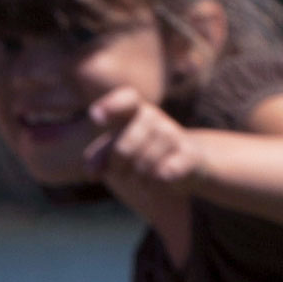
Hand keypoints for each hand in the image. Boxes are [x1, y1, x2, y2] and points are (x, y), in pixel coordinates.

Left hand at [82, 85, 208, 204]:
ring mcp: (174, 134)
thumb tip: (92, 172)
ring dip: (138, 176)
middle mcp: (155, 119)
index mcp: (135, 112)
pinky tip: (159, 181)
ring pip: (145, 161)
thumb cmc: (145, 154)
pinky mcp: (190, 154)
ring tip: (141, 180)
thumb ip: (101, 157)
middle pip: (125, 145)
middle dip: (118, 165)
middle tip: (119, 174)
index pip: (127, 99)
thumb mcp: (119, 152)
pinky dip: (157, 182)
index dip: (111, 106)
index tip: (95, 117)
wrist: (190, 163)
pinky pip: (166, 171)